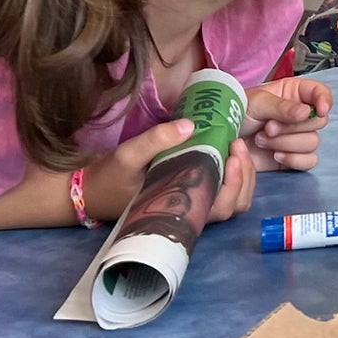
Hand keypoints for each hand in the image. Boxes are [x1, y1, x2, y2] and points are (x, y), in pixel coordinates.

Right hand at [81, 119, 257, 223]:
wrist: (92, 191)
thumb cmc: (109, 178)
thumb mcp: (128, 155)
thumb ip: (156, 140)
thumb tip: (190, 125)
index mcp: (180, 211)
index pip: (219, 208)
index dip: (234, 184)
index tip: (233, 153)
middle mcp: (191, 213)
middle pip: (234, 205)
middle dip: (245, 175)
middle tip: (237, 144)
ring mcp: (193, 205)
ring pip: (233, 201)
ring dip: (243, 176)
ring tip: (236, 147)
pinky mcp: (192, 195)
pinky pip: (224, 192)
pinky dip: (235, 175)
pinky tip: (229, 151)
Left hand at [244, 77, 332, 170]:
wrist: (220, 142)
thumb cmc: (236, 114)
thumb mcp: (257, 103)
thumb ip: (282, 107)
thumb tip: (307, 112)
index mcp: (294, 94)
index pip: (321, 93)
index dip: (325, 100)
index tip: (320, 110)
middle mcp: (299, 115)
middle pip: (319, 121)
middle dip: (293, 127)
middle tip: (268, 128)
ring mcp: (297, 137)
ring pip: (313, 142)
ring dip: (286, 143)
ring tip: (262, 140)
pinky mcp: (293, 157)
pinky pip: (309, 161)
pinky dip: (294, 160)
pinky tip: (276, 156)